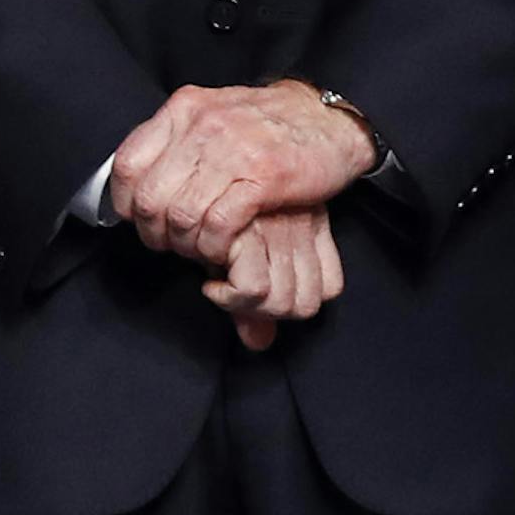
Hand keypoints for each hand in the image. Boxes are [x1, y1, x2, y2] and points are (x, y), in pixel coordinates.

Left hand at [110, 82, 377, 267]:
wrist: (330, 118)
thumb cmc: (268, 123)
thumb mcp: (213, 114)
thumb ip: (175, 139)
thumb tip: (135, 178)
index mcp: (184, 109)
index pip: (127, 163)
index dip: (123, 201)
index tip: (135, 219)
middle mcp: (203, 125)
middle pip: (150, 197)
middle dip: (153, 232)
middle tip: (168, 244)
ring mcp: (233, 150)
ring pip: (180, 215)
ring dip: (184, 244)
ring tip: (196, 250)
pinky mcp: (263, 177)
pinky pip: (217, 224)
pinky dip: (213, 246)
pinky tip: (221, 251)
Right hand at [200, 206, 344, 353]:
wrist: (184, 171)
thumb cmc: (209, 207)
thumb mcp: (240, 250)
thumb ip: (255, 298)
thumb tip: (259, 343)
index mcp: (310, 222)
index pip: (329, 289)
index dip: (294, 303)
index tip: (260, 293)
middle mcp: (301, 226)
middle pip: (305, 305)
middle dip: (266, 313)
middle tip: (236, 295)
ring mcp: (279, 230)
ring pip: (281, 303)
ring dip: (246, 307)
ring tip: (222, 288)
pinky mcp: (249, 233)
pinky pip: (253, 290)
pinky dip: (228, 298)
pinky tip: (211, 286)